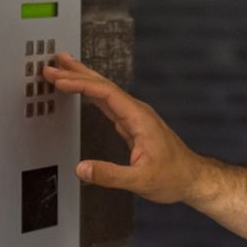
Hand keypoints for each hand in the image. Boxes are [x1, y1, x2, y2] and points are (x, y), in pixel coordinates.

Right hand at [41, 53, 203, 203]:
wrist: (193, 178)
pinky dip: (92, 93)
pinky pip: (108, 102)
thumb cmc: (174, 177)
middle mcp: (137, 112)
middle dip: (77, 73)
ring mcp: (135, 117)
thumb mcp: (140, 180)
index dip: (80, 84)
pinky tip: (83, 90)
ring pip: (105, 91)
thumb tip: (82, 169)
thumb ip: (110, 175)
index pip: (105, 93)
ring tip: (64, 68)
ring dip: (84, 79)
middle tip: (53, 65)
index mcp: (139, 118)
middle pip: (103, 85)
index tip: (60, 79)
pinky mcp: (133, 124)